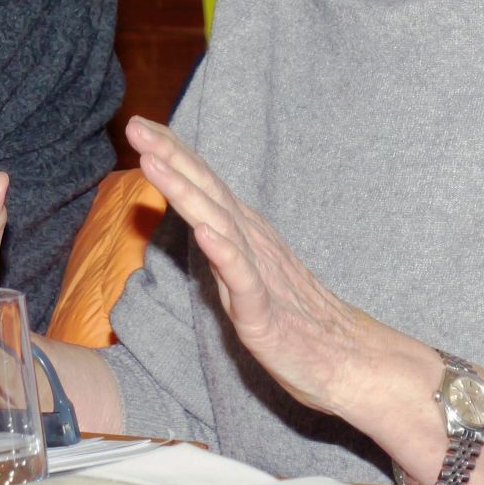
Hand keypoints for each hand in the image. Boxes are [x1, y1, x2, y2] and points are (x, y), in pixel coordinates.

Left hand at [128, 116, 374, 415]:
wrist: (347, 360)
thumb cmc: (297, 319)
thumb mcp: (251, 271)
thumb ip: (226, 243)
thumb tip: (199, 217)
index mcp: (247, 234)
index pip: (206, 185)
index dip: (174, 154)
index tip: (142, 124)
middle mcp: (253, 244)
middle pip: (207, 192)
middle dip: (170, 158)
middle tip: (136, 126)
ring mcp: (260, 276)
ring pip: (218, 225)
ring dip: (185, 192)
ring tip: (154, 163)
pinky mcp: (265, 315)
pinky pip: (243, 280)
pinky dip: (224, 253)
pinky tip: (205, 233)